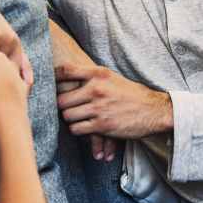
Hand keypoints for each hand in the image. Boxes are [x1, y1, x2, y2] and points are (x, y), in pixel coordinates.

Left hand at [54, 64, 172, 142]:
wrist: (154, 110)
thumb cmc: (132, 94)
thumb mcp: (112, 78)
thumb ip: (91, 77)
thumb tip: (68, 77)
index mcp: (98, 74)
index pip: (66, 72)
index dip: (52, 78)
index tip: (48, 83)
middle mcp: (97, 89)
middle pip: (61, 98)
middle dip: (60, 106)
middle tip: (61, 109)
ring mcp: (99, 108)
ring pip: (67, 116)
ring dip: (68, 119)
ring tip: (73, 119)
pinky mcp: (102, 125)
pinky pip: (77, 129)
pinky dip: (76, 130)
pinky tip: (81, 128)